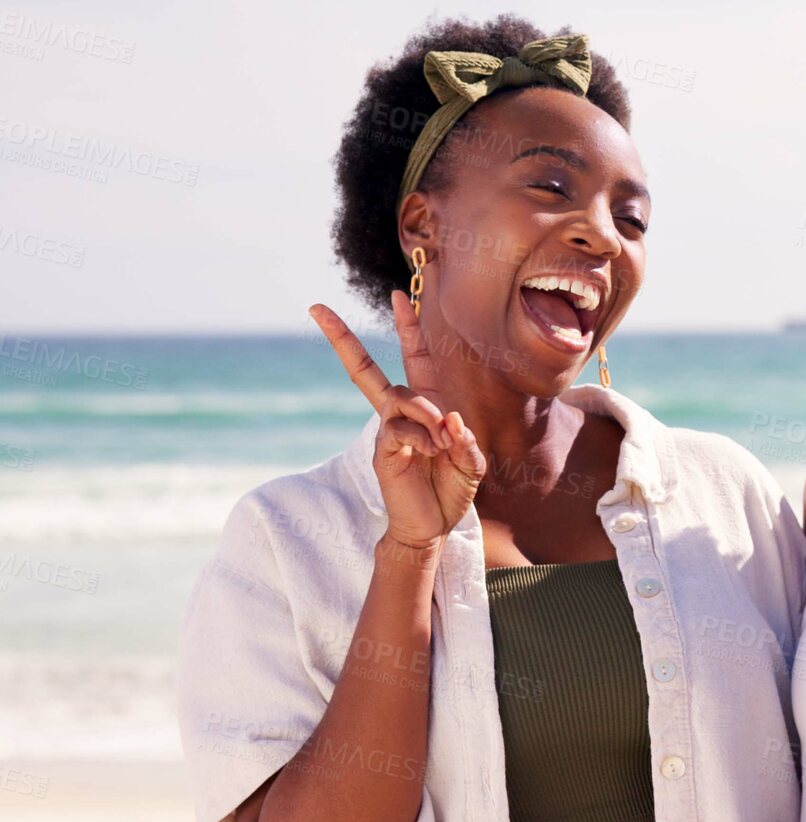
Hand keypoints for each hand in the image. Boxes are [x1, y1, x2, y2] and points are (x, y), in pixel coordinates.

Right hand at [309, 290, 486, 548]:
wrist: (434, 525)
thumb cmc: (452, 489)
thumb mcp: (472, 461)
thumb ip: (465, 439)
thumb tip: (448, 417)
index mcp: (427, 408)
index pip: (416, 360)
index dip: (409, 329)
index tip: (399, 296)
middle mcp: (400, 415)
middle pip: (366, 371)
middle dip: (342, 340)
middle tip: (318, 308)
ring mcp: (387, 431)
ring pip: (400, 397)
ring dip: (426, 412)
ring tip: (443, 438)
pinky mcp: (382, 452)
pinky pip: (398, 430)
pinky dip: (422, 437)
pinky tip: (433, 452)